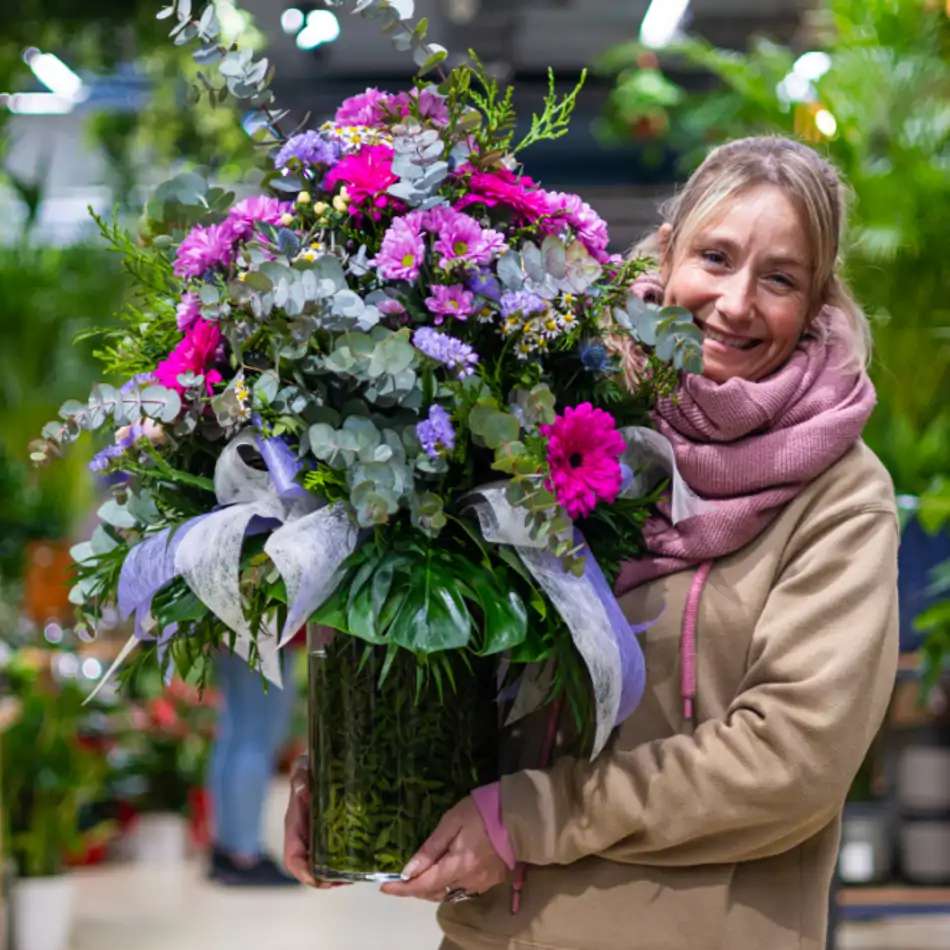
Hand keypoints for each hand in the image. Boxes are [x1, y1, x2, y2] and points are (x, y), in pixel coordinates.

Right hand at [282, 755, 348, 888]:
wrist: (319, 762)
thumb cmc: (309, 766)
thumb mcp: (303, 769)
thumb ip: (299, 778)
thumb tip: (301, 788)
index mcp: (294, 826)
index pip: (292, 858)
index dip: (302, 872)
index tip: (318, 880)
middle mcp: (304, 835)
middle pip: (308, 868)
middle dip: (323, 880)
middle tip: (345, 881)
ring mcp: (316, 836)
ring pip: (320, 865)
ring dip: (334, 877)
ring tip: (354, 878)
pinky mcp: (330, 832)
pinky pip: (332, 855)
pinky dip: (342, 865)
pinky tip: (358, 865)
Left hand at [381, 797, 509, 901]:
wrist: (521, 815)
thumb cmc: (484, 811)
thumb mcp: (452, 821)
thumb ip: (431, 847)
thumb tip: (409, 870)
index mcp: (457, 866)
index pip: (423, 885)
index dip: (402, 888)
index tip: (385, 887)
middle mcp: (469, 880)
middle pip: (435, 892)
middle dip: (416, 888)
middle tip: (402, 877)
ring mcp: (482, 882)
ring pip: (449, 891)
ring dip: (433, 885)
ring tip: (423, 872)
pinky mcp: (492, 880)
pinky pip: (464, 887)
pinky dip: (450, 882)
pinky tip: (447, 869)